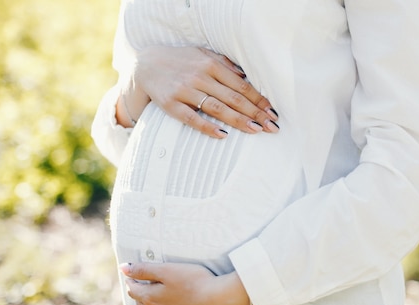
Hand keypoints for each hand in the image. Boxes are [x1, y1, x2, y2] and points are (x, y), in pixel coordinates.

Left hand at [120, 262, 249, 304]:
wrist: (219, 301)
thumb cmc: (194, 282)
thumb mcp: (167, 270)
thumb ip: (144, 269)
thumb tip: (123, 268)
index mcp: (150, 299)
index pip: (133, 289)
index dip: (133, 280)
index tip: (134, 275)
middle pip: (142, 304)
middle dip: (141, 294)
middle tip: (144, 285)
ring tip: (156, 300)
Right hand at [130, 45, 278, 136]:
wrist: (145, 65)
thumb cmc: (181, 61)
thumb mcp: (203, 55)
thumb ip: (225, 65)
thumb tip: (247, 77)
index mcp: (211, 64)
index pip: (241, 85)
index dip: (259, 99)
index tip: (273, 112)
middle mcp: (199, 76)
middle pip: (233, 97)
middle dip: (255, 112)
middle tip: (271, 126)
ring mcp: (185, 90)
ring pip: (216, 108)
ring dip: (238, 120)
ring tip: (255, 130)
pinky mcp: (171, 104)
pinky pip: (192, 118)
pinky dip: (207, 127)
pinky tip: (223, 135)